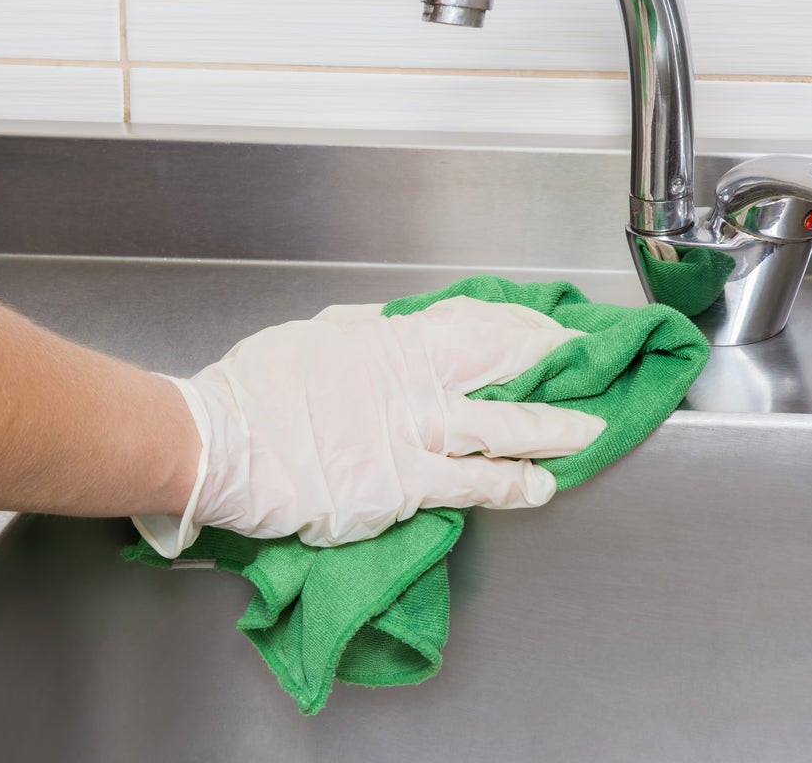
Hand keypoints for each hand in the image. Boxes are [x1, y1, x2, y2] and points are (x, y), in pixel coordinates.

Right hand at [134, 296, 604, 555]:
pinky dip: (510, 484)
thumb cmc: (258, 388)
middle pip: (498, 365)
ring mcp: (411, 437)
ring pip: (500, 428)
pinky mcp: (401, 489)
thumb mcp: (312, 337)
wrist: (223, 444)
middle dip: (548, 364)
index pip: (471, 322)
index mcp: (389, 341)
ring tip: (588, 432)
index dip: (517, 323)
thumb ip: (361, 332)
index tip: (544, 327)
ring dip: (551, 428)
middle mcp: (411, 384)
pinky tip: (540, 487)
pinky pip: (471, 485)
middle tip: (586, 364)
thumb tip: (392, 326)